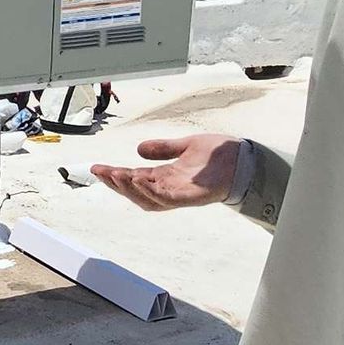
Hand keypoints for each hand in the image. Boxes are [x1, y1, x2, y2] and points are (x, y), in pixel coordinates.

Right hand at [90, 133, 240, 210]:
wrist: (245, 159)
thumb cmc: (220, 156)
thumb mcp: (185, 146)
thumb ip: (164, 149)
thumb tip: (139, 149)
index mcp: (167, 178)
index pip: (134, 179)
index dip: (115, 175)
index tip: (97, 168)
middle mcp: (170, 189)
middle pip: (136, 192)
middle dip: (116, 184)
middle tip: (99, 172)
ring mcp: (181, 195)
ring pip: (148, 198)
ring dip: (129, 188)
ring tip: (115, 175)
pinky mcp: (192, 196)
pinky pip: (167, 198)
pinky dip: (151, 191)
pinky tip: (138, 179)